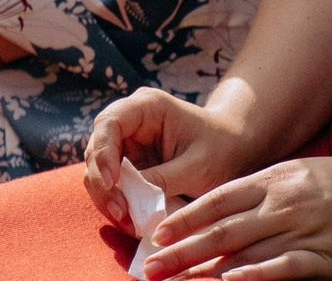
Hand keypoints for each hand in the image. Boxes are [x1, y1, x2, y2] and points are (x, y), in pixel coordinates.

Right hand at [84, 87, 257, 232]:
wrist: (234, 150)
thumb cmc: (221, 149)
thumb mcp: (198, 166)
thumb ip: (163, 180)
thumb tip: (130, 200)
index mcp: (147, 107)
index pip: (109, 123)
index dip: (103, 152)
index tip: (111, 182)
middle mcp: (130, 122)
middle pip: (97, 148)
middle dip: (102, 183)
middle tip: (120, 213)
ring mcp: (127, 144)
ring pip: (98, 170)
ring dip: (107, 197)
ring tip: (127, 223)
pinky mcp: (129, 165)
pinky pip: (112, 184)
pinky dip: (117, 203)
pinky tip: (130, 221)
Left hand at [139, 151, 331, 280]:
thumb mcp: (300, 174)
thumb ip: (263, 193)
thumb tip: (224, 213)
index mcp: (273, 179)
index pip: (216, 199)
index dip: (184, 219)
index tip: (156, 235)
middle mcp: (282, 203)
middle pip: (221, 230)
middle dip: (182, 250)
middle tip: (149, 266)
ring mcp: (304, 229)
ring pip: (245, 252)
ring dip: (206, 269)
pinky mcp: (327, 257)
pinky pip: (284, 268)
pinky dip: (256, 276)